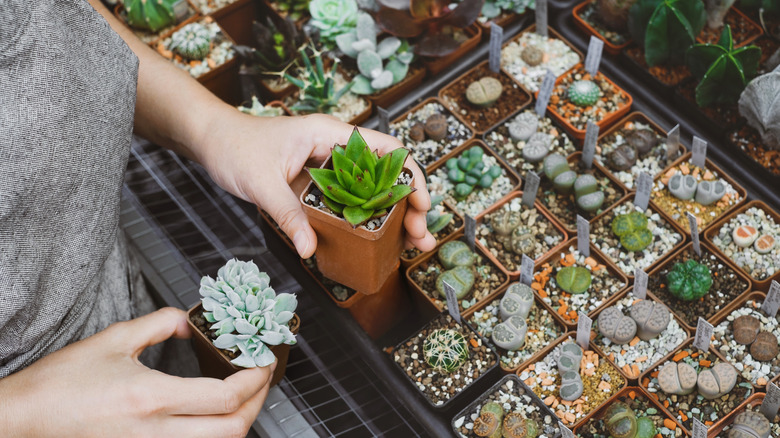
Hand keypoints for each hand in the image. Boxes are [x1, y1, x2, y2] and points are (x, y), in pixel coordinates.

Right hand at [0, 308, 272, 437]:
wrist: (22, 419)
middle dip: (257, 404)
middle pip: (232, 430)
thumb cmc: (61, 382)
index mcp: (151, 398)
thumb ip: (161, 324)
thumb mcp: (114, 339)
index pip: (226, 397)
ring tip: (243, 395)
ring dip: (238, 421)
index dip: (255, 380)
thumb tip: (193, 321)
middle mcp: (155, 434)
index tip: (264, 363)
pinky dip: (210, 433)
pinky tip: (211, 414)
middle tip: (262, 379)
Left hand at [200, 112, 436, 257]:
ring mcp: (329, 167)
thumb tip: (311, 249)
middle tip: (420, 235)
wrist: (212, 140)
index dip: (410, 177)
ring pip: (372, 190)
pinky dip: (366, 220)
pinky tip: (375, 241)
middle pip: (387, 174)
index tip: (421, 205)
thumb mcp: (261, 183)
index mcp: (330, 135)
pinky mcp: (319, 183)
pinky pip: (350, 201)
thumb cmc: (235, 147)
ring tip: (408, 244)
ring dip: (392, 216)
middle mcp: (336, 149)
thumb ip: (288, 214)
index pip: (387, 150)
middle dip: (409, 205)